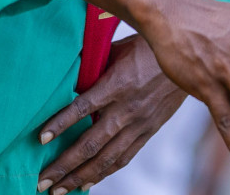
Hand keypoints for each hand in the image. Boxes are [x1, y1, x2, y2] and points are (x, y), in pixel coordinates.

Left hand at [35, 36, 185, 193]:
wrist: (189, 60)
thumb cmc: (147, 48)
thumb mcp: (117, 48)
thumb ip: (94, 65)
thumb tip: (67, 75)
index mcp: (117, 84)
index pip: (83, 108)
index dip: (60, 124)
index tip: (40, 139)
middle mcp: (126, 109)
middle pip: (91, 143)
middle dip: (64, 165)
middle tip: (41, 181)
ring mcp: (138, 124)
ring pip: (106, 158)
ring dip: (80, 177)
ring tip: (59, 190)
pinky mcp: (148, 132)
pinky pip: (123, 158)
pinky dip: (104, 173)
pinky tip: (87, 183)